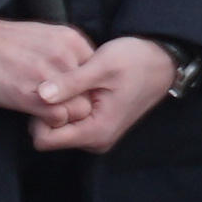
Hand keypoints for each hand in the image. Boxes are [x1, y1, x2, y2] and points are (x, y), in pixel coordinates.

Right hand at [0, 16, 95, 116]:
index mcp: (71, 40)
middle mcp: (67, 56)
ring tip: (43, 114)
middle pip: (93, 94)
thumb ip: (64, 53)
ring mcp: (51, 76)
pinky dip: (49, 123)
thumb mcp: (42, 36)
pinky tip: (33, 117)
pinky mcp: (32, 95)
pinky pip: (59, 119)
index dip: (84, 90)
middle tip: (56, 108)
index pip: (96, 75)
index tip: (67, 96)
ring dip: (64, 116)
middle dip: (77, 105)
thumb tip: (78, 76)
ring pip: (80, 109)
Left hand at [30, 36, 179, 155]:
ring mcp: (97, 135)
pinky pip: (70, 122)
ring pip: (58, 128)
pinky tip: (78, 86)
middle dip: (48, 110)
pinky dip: (68, 104)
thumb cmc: (136, 61)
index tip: (47, 90)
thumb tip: (40, 95)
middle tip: (60, 82)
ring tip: (72, 82)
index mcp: (96, 131)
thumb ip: (71, 83)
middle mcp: (96, 140)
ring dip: (58, 106)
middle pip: (49, 135)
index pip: (44, 139)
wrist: (162, 62)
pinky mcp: (97, 127)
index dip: (39, 114)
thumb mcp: (102, 66)